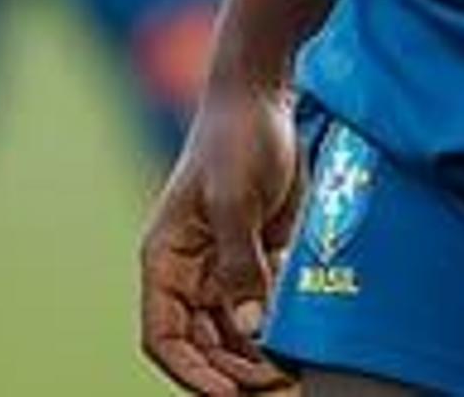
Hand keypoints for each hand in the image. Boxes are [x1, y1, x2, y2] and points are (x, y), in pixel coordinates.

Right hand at [139, 82, 300, 394]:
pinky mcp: (256, 262)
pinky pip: (261, 313)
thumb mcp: (233, 198)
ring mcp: (223, 269)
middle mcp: (190, 273)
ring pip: (232, 338)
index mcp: (166, 259)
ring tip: (289, 379)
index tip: (227, 396)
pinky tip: (300, 352)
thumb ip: (241, 265)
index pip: (163, 336)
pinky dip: (276, 337)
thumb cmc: (234, 138)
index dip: (190, 373)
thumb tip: (251, 328)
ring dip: (255, 363)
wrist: (264, 97)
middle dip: (231, 376)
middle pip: (200, 347)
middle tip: (273, 390)